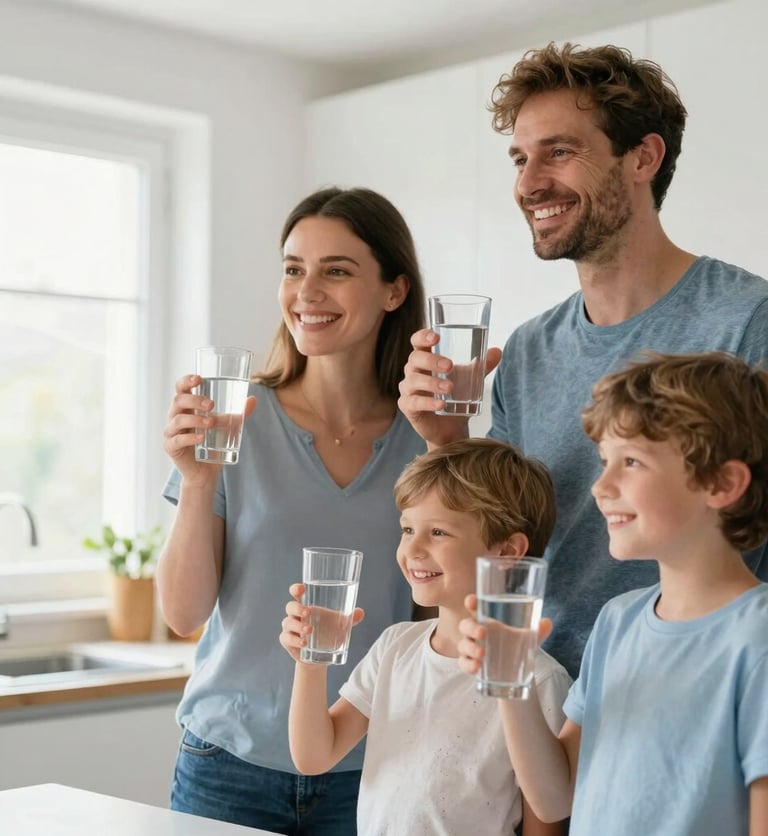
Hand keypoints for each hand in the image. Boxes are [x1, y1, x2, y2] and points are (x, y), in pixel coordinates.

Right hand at [162, 373, 256, 486]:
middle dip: (194, 400)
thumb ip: (238, 414)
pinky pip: (177, 440)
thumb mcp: (227, 428)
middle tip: (212, 405)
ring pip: (177, 420)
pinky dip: (189, 437)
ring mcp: (171, 433)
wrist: (206, 472)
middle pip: (178, 401)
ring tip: (211, 423)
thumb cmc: (213, 445)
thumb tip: (253, 399)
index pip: (180, 388)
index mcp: (186, 408)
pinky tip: (201, 438)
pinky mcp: (171, 448)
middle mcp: (175, 417)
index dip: (186, 381)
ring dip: (195, 419)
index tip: (199, 378)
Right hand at [279, 583, 364, 662]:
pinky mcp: (287, 641)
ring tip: (310, 631)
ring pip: (288, 622)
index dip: (296, 589)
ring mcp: (290, 628)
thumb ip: (349, 619)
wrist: (320, 657)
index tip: (301, 588)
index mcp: (306, 606)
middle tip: (308, 612)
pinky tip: (304, 643)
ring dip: (298, 626)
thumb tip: (361, 612)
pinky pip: (286, 638)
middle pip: (290, 606)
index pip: (297, 594)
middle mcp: (296, 615)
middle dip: (297, 608)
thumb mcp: (339, 626)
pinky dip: (295, 640)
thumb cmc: (328, 634)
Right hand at [398, 329, 501, 447]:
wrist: (452, 427)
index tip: (436, 337)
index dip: (423, 336)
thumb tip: (497, 351)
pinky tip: (441, 405)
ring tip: (450, 388)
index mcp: (425, 359)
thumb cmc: (456, 397)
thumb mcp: (470, 379)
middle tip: (449, 366)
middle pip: (415, 359)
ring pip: (414, 381)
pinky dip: (428, 403)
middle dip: (431, 360)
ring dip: (432, 383)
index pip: (418, 342)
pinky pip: (414, 402)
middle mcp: (413, 372)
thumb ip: (482, 365)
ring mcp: (408, 389)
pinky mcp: (408, 407)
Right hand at [457, 594, 552, 674]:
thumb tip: (547, 622)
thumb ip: (537, 630)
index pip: (475, 608)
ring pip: (462, 645)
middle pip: (465, 625)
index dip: (471, 603)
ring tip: (483, 655)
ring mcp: (471, 649)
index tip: (471, 601)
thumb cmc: (515, 646)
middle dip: (471, 627)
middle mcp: (475, 633)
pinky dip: (467, 665)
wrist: (515, 672)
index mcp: (486, 620)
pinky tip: (477, 668)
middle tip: (483, 633)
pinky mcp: (470, 665)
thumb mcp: (528, 638)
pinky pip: (462, 663)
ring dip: (470, 648)